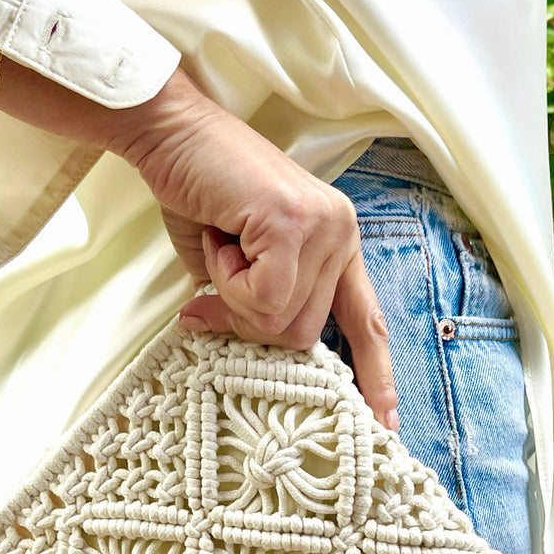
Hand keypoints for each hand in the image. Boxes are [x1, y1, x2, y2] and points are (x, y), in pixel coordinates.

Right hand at [110, 70, 398, 431]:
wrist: (170, 132)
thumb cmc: (196, 193)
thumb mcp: (229, 266)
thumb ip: (248, 308)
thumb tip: (237, 346)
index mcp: (336, 243)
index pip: (364, 319)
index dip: (374, 372)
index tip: (383, 421)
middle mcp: (342, 233)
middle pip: (304, 334)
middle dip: (249, 323)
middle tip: (218, 282)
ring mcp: (325, 226)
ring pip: (282, 320)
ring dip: (235, 296)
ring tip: (222, 245)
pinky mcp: (296, 222)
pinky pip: (264, 296)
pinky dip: (228, 280)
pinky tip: (220, 237)